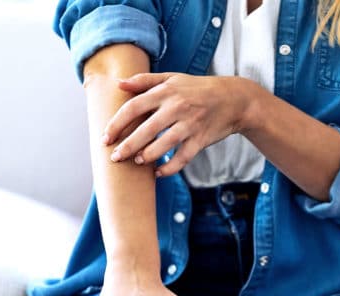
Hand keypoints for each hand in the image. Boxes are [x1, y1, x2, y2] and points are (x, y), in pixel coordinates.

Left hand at [101, 73, 254, 176]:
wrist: (234, 99)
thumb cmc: (198, 89)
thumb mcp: (173, 78)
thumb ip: (145, 81)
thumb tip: (118, 84)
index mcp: (166, 91)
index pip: (134, 107)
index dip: (117, 124)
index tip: (105, 138)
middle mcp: (177, 107)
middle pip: (146, 129)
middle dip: (127, 146)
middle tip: (115, 158)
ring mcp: (190, 124)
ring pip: (164, 144)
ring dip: (147, 156)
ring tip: (137, 162)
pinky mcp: (201, 139)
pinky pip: (183, 157)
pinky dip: (169, 168)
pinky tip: (158, 173)